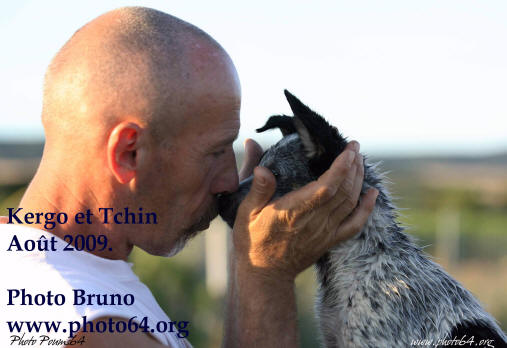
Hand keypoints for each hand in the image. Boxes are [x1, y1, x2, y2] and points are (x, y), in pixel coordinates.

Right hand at [232, 141, 377, 280]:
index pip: (326, 187)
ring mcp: (325, 232)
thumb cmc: (253, 240)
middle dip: (352, 166)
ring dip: (358, 180)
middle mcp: (314, 221)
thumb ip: (258, 189)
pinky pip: (355, 224)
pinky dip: (367, 208)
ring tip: (360, 161)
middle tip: (354, 146)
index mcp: (293, 211)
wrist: (266, 274)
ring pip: (350, 202)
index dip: (341, 167)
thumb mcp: (246, 213)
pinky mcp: (330, 240)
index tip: (348, 150)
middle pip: (343, 191)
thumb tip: (262, 167)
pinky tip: (372, 193)